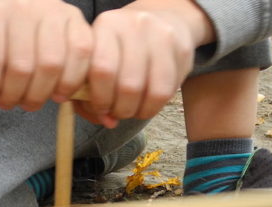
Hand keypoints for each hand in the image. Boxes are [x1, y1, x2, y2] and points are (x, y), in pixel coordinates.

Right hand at [0, 0, 92, 109]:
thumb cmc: (18, 36)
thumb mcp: (48, 41)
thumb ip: (64, 64)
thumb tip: (70, 101)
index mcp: (69, 16)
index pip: (81, 51)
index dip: (71, 82)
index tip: (59, 99)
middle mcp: (46, 7)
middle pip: (51, 63)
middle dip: (39, 95)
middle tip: (28, 106)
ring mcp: (17, 8)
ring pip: (22, 66)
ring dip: (13, 94)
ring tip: (7, 102)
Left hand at [78, 0, 213, 127]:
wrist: (161, 20)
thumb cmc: (120, 48)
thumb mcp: (97, 58)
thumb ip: (90, 93)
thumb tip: (108, 121)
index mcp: (107, 24)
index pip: (101, 69)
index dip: (100, 99)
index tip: (100, 108)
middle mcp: (135, 25)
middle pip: (128, 84)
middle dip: (121, 109)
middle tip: (117, 113)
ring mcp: (161, 35)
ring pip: (152, 91)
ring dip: (140, 111)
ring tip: (133, 111)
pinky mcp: (181, 49)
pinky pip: (169, 91)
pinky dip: (156, 106)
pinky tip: (147, 104)